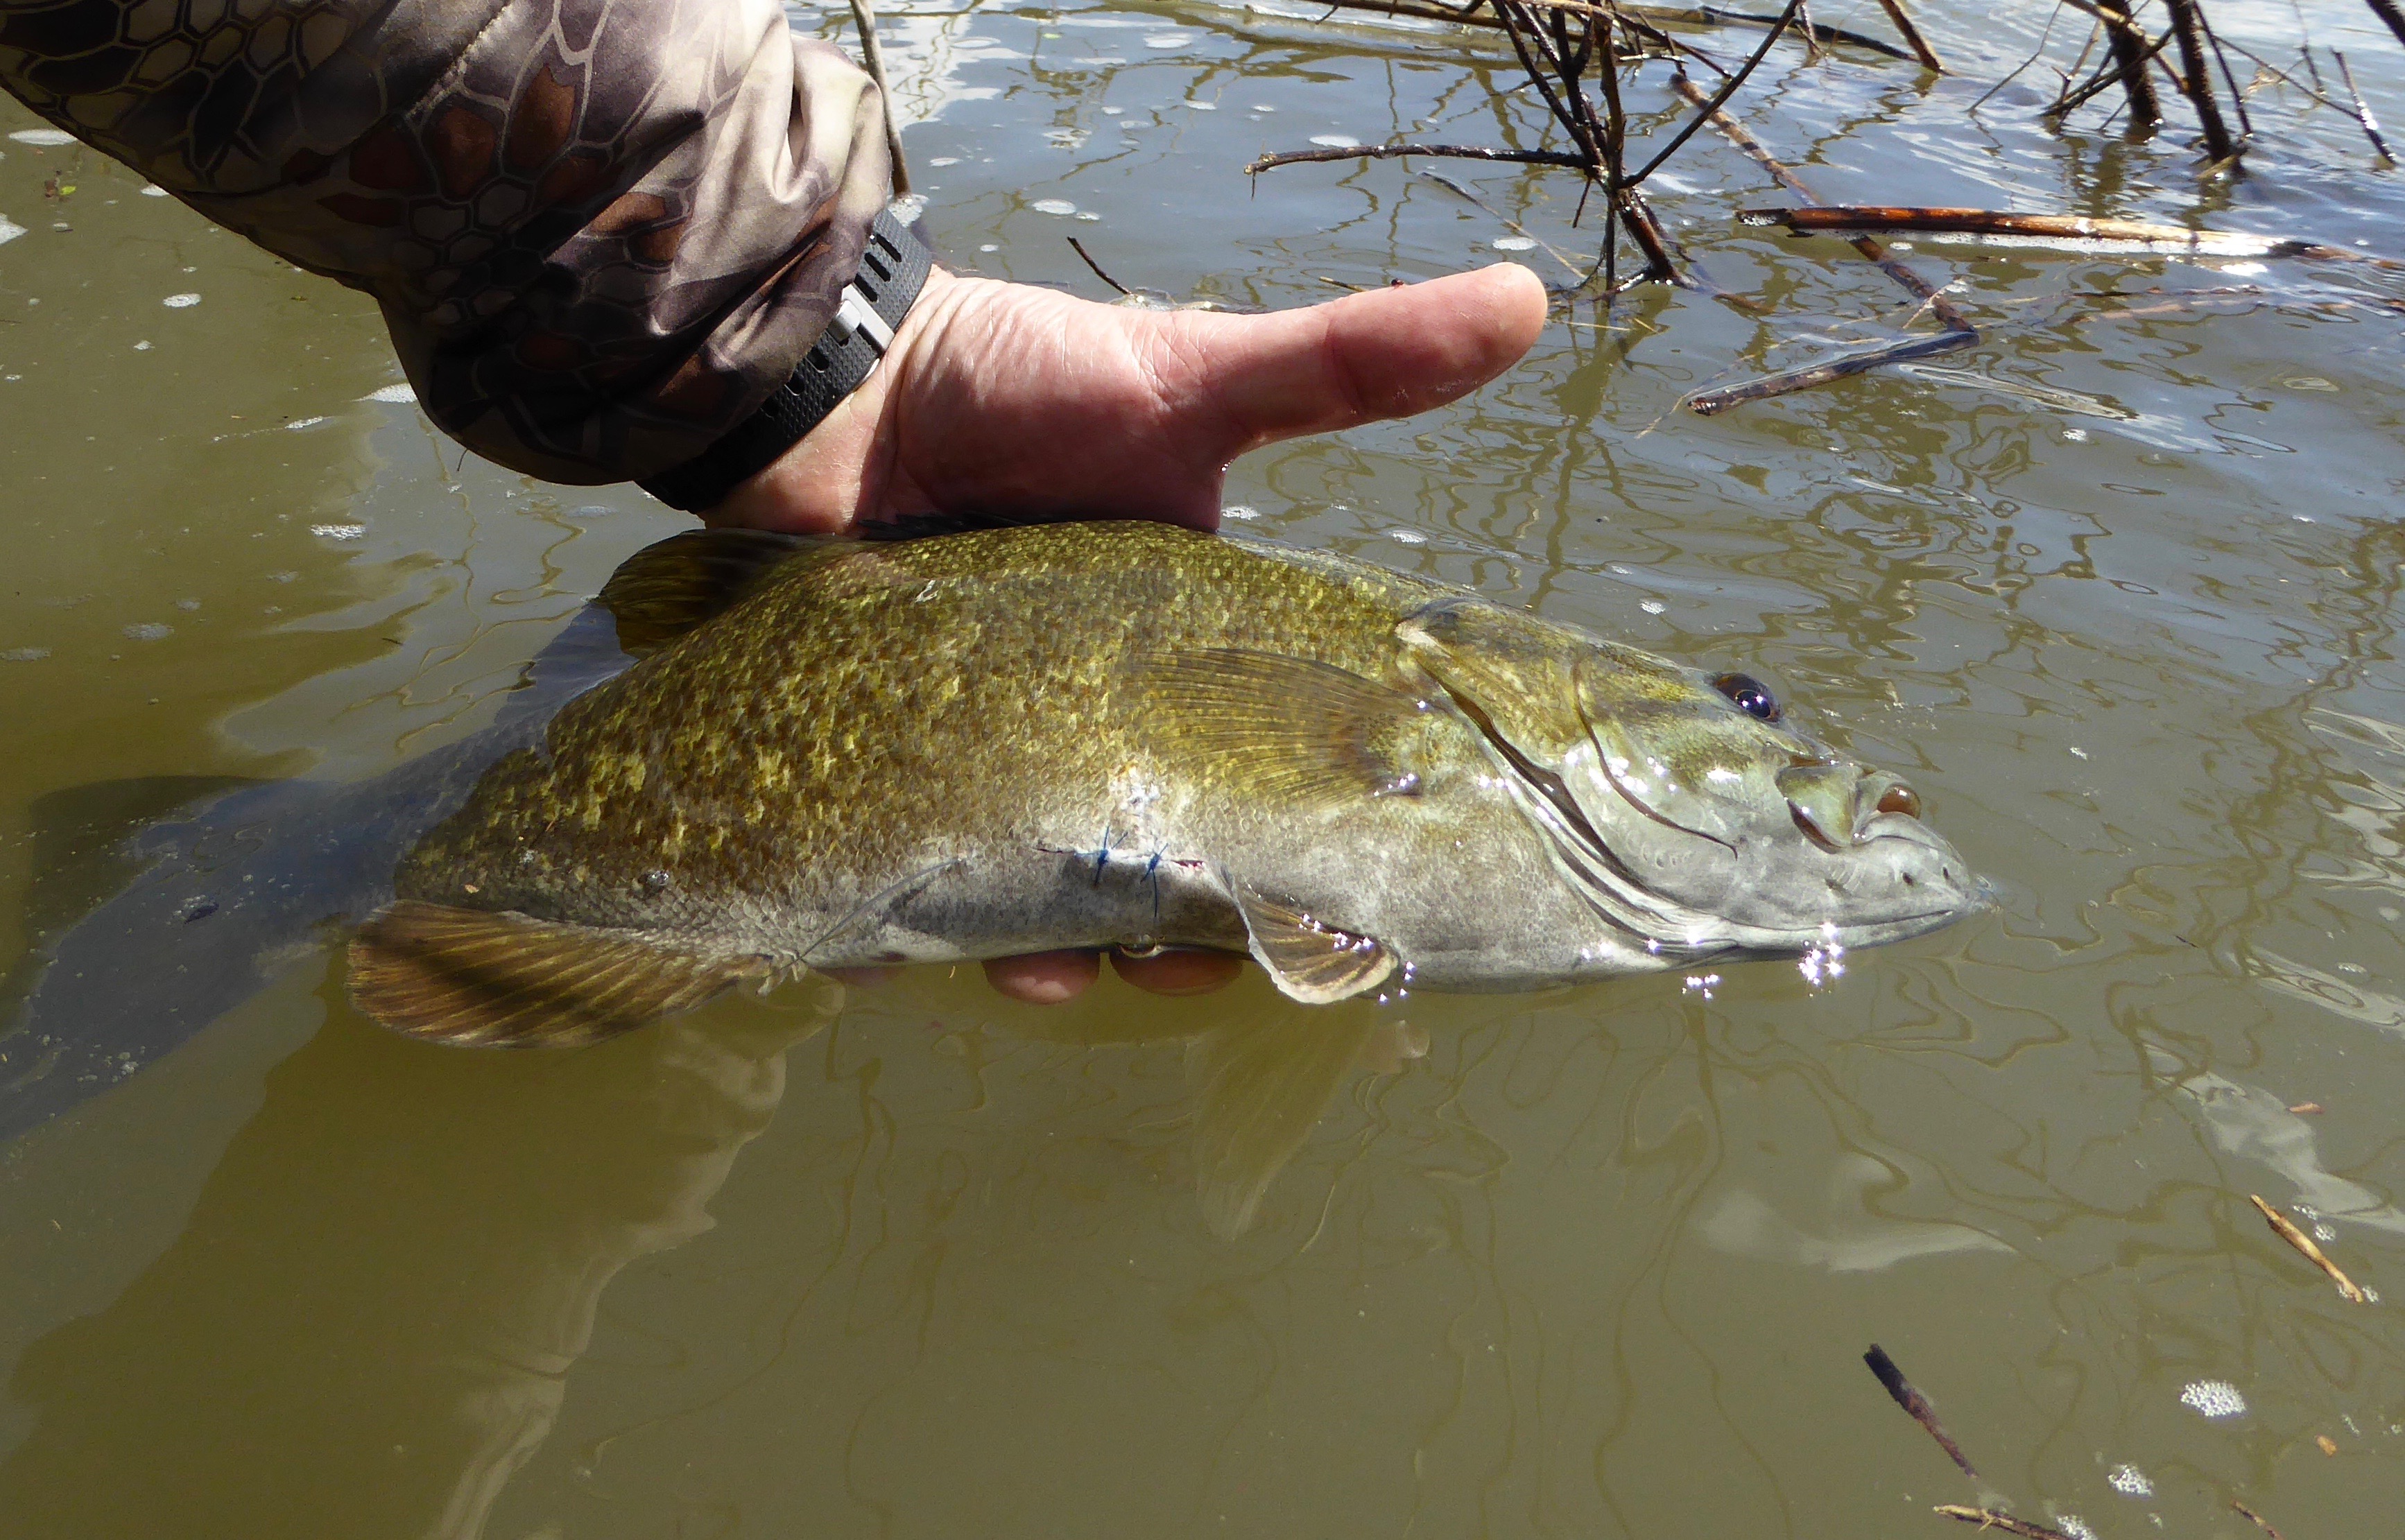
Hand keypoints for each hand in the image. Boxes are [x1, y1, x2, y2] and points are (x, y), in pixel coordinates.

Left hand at [708, 259, 1546, 999]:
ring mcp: (972, 757)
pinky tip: (893, 958)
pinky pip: (885, 875)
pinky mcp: (866, 769)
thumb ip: (1344, 363)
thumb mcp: (1191, 381)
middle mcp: (1081, 728)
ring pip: (1019, 897)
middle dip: (1161, 942)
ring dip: (1039, 954)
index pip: (1252, 789)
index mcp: (1176, 664)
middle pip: (1140, 873)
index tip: (1311, 923)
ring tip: (1039, 975)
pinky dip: (891, 930)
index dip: (1284, 867)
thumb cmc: (1015, 381)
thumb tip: (1528, 292)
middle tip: (1164, 969)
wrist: (831, 376)